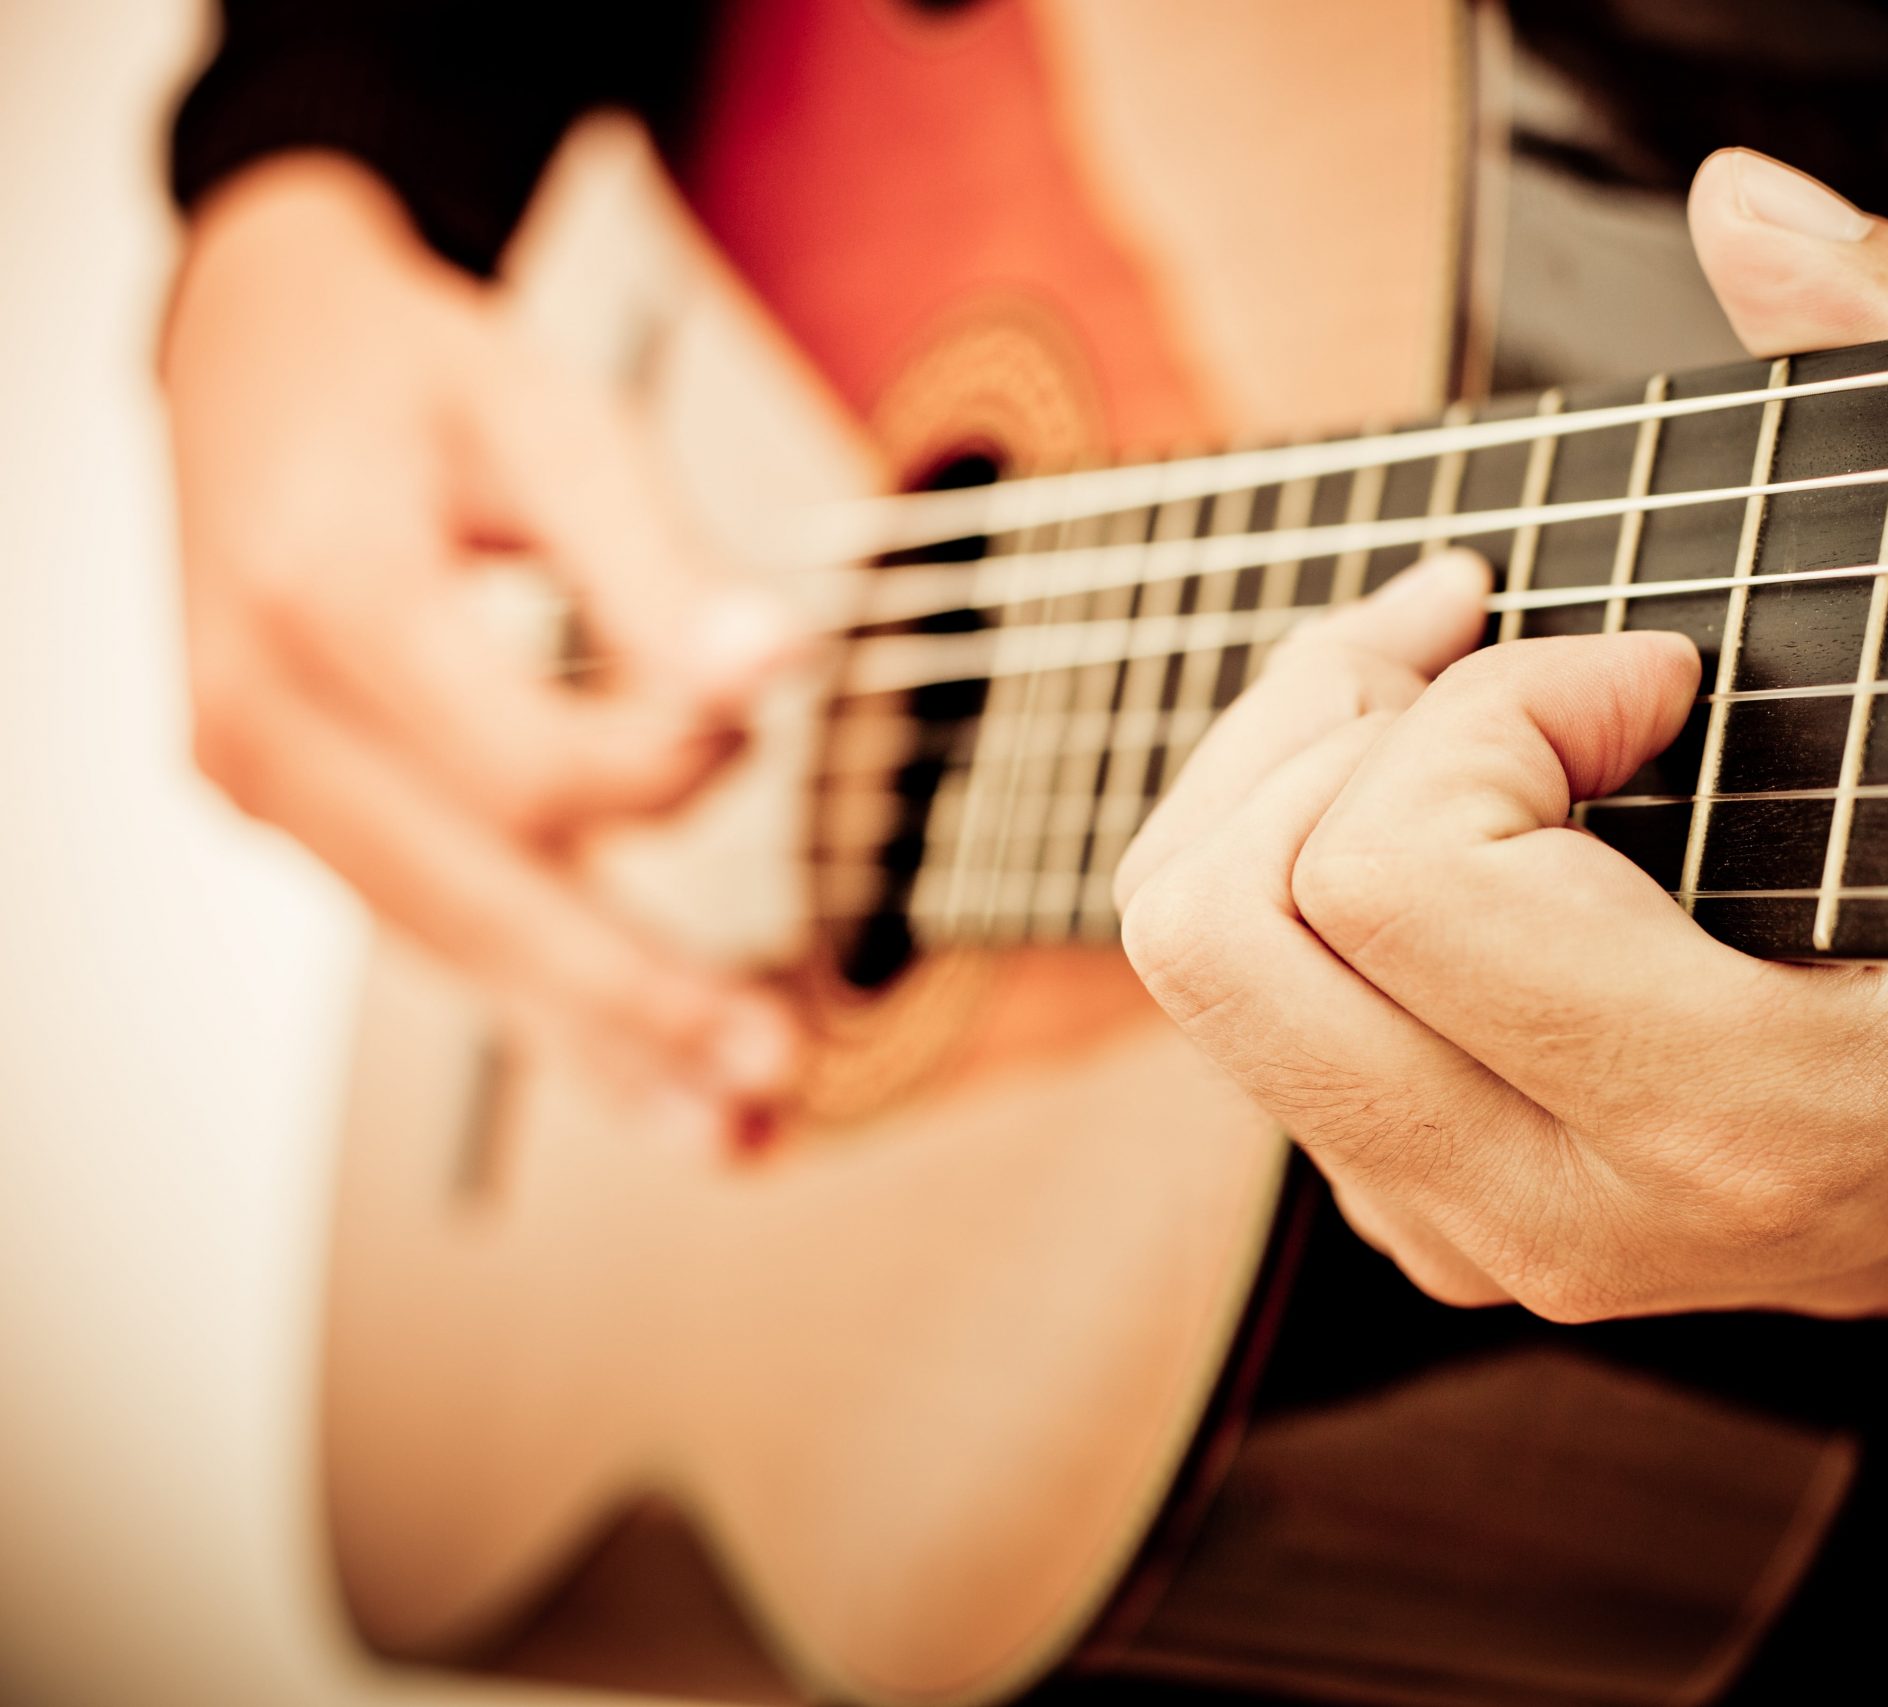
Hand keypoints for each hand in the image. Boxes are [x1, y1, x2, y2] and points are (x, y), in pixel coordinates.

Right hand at [164, 154, 801, 1131]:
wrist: (256, 349)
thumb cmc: (408, 377)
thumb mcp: (550, 420)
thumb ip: (662, 563)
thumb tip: (777, 671)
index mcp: (325, 595)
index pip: (523, 766)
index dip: (665, 772)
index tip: (747, 717)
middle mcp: (262, 717)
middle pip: (475, 899)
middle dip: (634, 995)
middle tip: (770, 1063)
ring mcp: (261, 782)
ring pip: (448, 945)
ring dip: (594, 1046)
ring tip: (731, 1124)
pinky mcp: (294, 814)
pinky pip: (428, 927)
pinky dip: (536, 1007)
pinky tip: (636, 1072)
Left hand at [1114, 150, 1887, 1338]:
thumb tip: (1744, 214)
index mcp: (1733, 1112)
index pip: (1401, 873)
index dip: (1493, 696)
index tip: (1649, 662)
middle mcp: (1567, 1210)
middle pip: (1224, 931)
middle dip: (1323, 713)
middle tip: (1471, 629)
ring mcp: (1481, 1233)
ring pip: (1202, 970)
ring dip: (1292, 773)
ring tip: (1453, 691)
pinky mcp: (1434, 1212)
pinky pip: (1250, 1011)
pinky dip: (1303, 860)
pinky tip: (1452, 804)